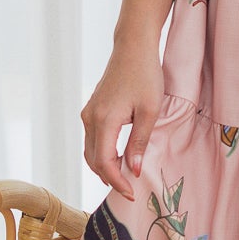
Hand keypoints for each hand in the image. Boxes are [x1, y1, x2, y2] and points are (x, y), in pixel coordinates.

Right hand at [81, 43, 165, 201]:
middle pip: (93, 159)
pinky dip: (102, 153)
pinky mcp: (92, 109)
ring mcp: (89, 113)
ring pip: (90, 150)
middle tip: (129, 190)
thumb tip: (134, 170)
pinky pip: (92, 139)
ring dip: (104, 167)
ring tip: (123, 177)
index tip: (132, 192)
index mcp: (104, 120)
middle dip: (109, 178)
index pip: (104, 162)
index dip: (117, 181)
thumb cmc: (146, 75)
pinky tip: (117, 158)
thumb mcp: (150, 111)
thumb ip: (139, 142)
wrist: (133, 47)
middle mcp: (90, 118)